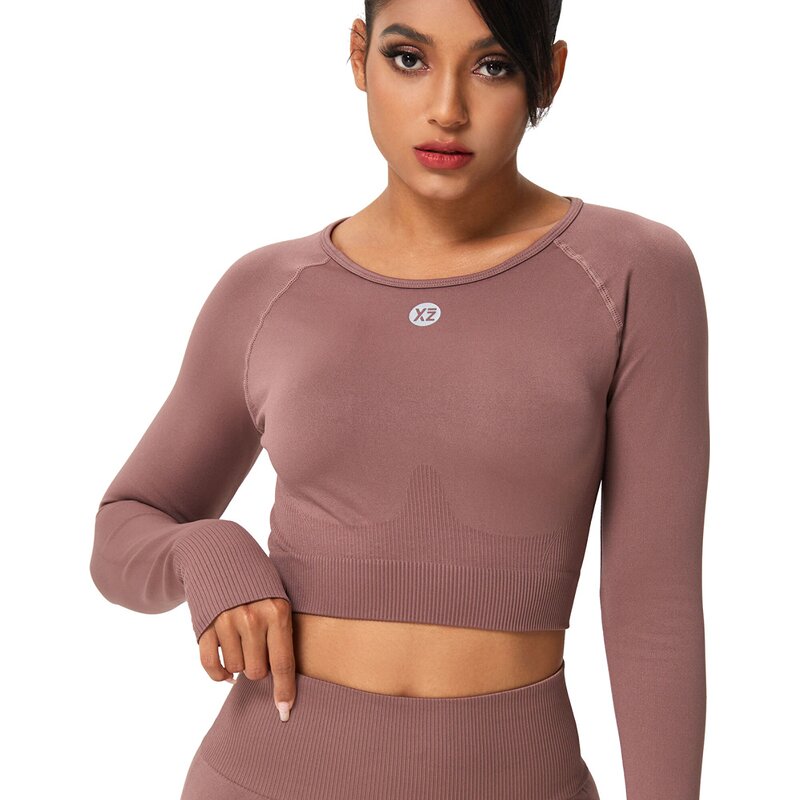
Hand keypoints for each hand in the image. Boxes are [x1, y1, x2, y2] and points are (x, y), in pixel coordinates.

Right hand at [198, 597, 295, 721]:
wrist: (222, 557)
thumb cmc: (259, 585)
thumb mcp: (279, 601)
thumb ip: (281, 633)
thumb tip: (283, 679)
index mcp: (277, 612)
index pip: (283, 662)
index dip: (284, 690)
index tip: (284, 712)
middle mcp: (252, 618)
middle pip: (257, 672)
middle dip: (258, 669)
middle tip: (257, 650)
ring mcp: (226, 622)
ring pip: (235, 669)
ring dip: (239, 664)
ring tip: (242, 643)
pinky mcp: (204, 627)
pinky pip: (211, 666)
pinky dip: (219, 674)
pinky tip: (226, 671)